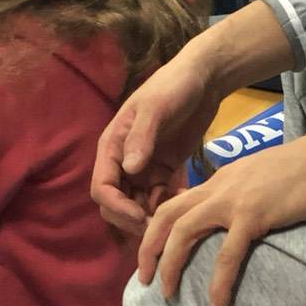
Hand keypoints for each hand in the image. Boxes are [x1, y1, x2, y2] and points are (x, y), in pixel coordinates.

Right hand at [92, 55, 220, 235]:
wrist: (203, 78)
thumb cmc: (173, 86)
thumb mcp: (156, 107)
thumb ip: (141, 137)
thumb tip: (128, 170)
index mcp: (113, 145)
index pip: (102, 188)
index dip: (117, 208)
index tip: (142, 217)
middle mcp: (124, 160)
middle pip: (116, 204)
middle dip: (132, 219)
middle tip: (159, 227)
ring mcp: (144, 168)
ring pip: (138, 206)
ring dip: (152, 217)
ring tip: (177, 217)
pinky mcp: (164, 171)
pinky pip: (160, 199)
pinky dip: (169, 206)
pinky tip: (187, 202)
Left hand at [138, 130, 305, 305]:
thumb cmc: (300, 169)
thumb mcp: (257, 176)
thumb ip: (238, 192)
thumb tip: (228, 218)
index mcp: (219, 178)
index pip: (176, 202)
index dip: (156, 229)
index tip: (152, 255)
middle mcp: (218, 186)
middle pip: (167, 214)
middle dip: (148, 247)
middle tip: (144, 279)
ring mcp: (233, 199)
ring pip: (184, 231)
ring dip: (170, 265)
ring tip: (167, 294)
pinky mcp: (253, 215)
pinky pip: (227, 255)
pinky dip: (217, 283)